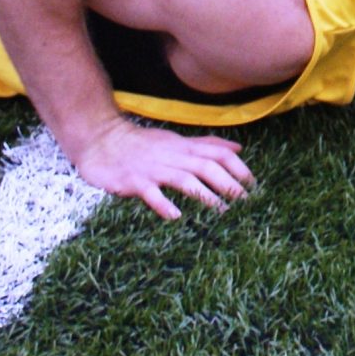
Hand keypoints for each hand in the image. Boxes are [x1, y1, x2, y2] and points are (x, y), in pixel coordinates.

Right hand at [68, 119, 253, 220]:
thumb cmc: (142, 144)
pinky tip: (175, 216)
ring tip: (221, 209)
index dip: (237, 166)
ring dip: (204, 194)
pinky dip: (163, 204)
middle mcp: (172, 156)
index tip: (253, 183)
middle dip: (227, 182)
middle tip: (245, 200)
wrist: (101, 139)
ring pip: (183, 179)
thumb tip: (237, 148)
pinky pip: (150, 193)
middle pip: (205, 166)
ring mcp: (152, 169)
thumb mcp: (176, 141)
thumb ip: (206, 145)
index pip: (216, 152)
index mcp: (183, 147)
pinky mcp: (133, 181)